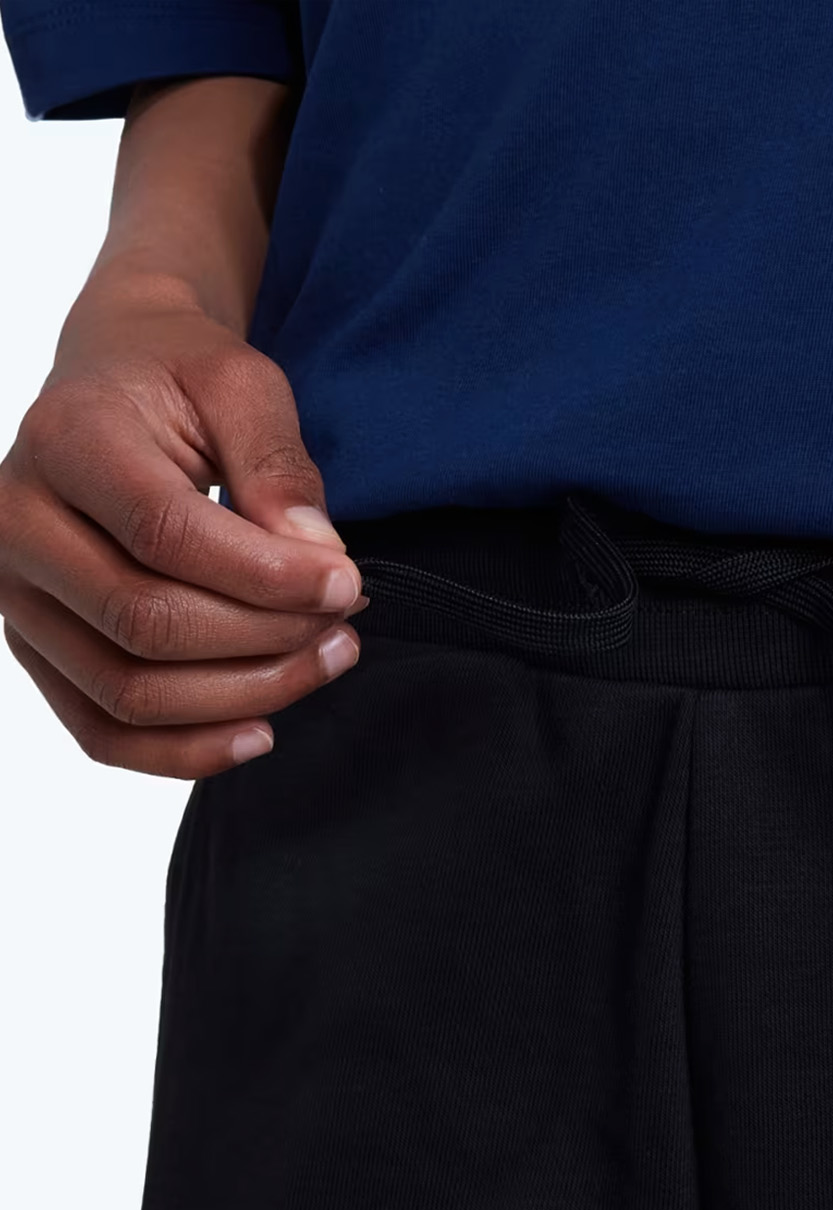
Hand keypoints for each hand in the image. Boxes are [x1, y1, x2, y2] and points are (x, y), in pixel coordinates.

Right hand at [0, 274, 362, 777]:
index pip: (165, 534)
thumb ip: (278, 465)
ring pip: (131, 692)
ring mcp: (18, 596)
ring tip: (325, 660)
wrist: (114, 385)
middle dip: (267, 639)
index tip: (346, 583)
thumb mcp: (242, 384)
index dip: (268, 576)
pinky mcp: (38, 649)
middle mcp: (18, 524)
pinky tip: (261, 730)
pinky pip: (104, 733)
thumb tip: (317, 559)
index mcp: (65, 441)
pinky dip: (186, 751)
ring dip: (246, 696)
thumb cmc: (178, 381)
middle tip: (343, 624)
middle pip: (148, 624)